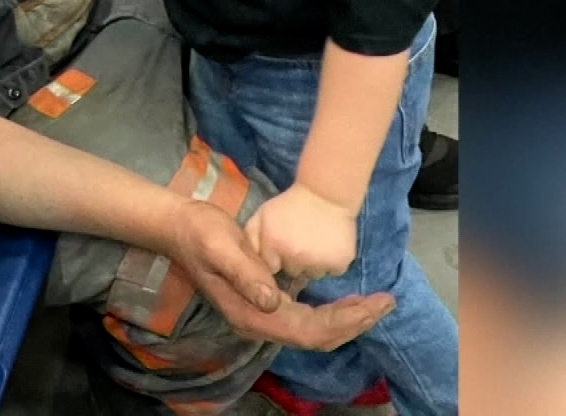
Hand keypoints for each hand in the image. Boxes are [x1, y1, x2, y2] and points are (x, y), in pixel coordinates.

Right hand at [165, 200, 393, 349]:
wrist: (180, 229)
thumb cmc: (201, 234)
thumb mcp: (221, 247)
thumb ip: (246, 273)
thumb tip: (274, 301)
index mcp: (250, 314)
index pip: (307, 330)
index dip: (344, 322)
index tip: (374, 304)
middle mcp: (258, 322)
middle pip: (316, 337)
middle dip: (354, 323)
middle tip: (386, 303)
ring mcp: (262, 315)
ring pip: (314, 331)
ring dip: (347, 320)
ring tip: (377, 304)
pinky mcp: (266, 304)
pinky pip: (307, 319)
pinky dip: (333, 313)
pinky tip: (350, 301)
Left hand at [245, 185, 359, 284]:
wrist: (325, 194)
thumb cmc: (289, 205)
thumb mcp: (262, 216)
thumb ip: (249, 239)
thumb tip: (247, 262)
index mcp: (273, 247)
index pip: (271, 269)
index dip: (276, 260)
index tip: (281, 249)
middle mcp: (295, 259)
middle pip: (292, 274)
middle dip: (293, 262)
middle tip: (299, 244)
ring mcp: (319, 264)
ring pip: (312, 275)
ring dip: (312, 265)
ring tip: (314, 244)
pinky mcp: (339, 264)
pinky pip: (331, 272)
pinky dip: (330, 263)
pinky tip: (327, 247)